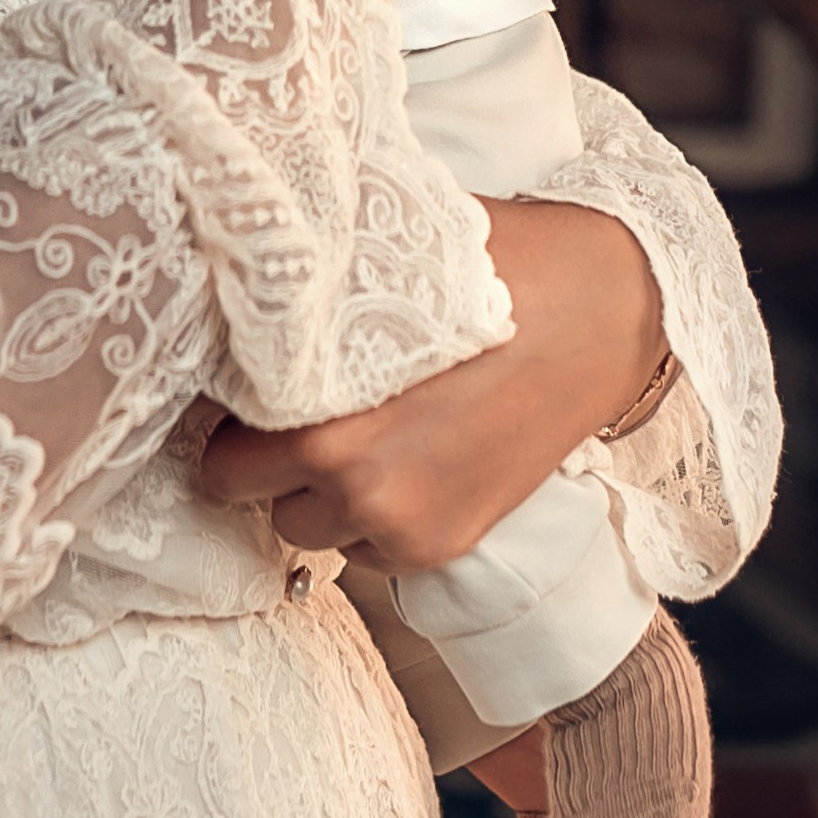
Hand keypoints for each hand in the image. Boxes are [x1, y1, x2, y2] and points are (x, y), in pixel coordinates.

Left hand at [196, 199, 662, 569]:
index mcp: (316, 404)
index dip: (224, 407)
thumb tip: (228, 290)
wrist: (603, 310)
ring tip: (360, 431)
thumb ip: (303, 305)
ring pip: (301, 526)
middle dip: (259, 453)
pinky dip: (372, 517)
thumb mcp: (376, 265)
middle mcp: (348, 473)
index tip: (238, 385)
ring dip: (314, 491)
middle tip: (296, 408)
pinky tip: (409, 457)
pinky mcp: (440, 547)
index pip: (214, 437)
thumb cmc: (489, 268)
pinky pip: (364, 552)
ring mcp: (396, 519)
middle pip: (242, 488)